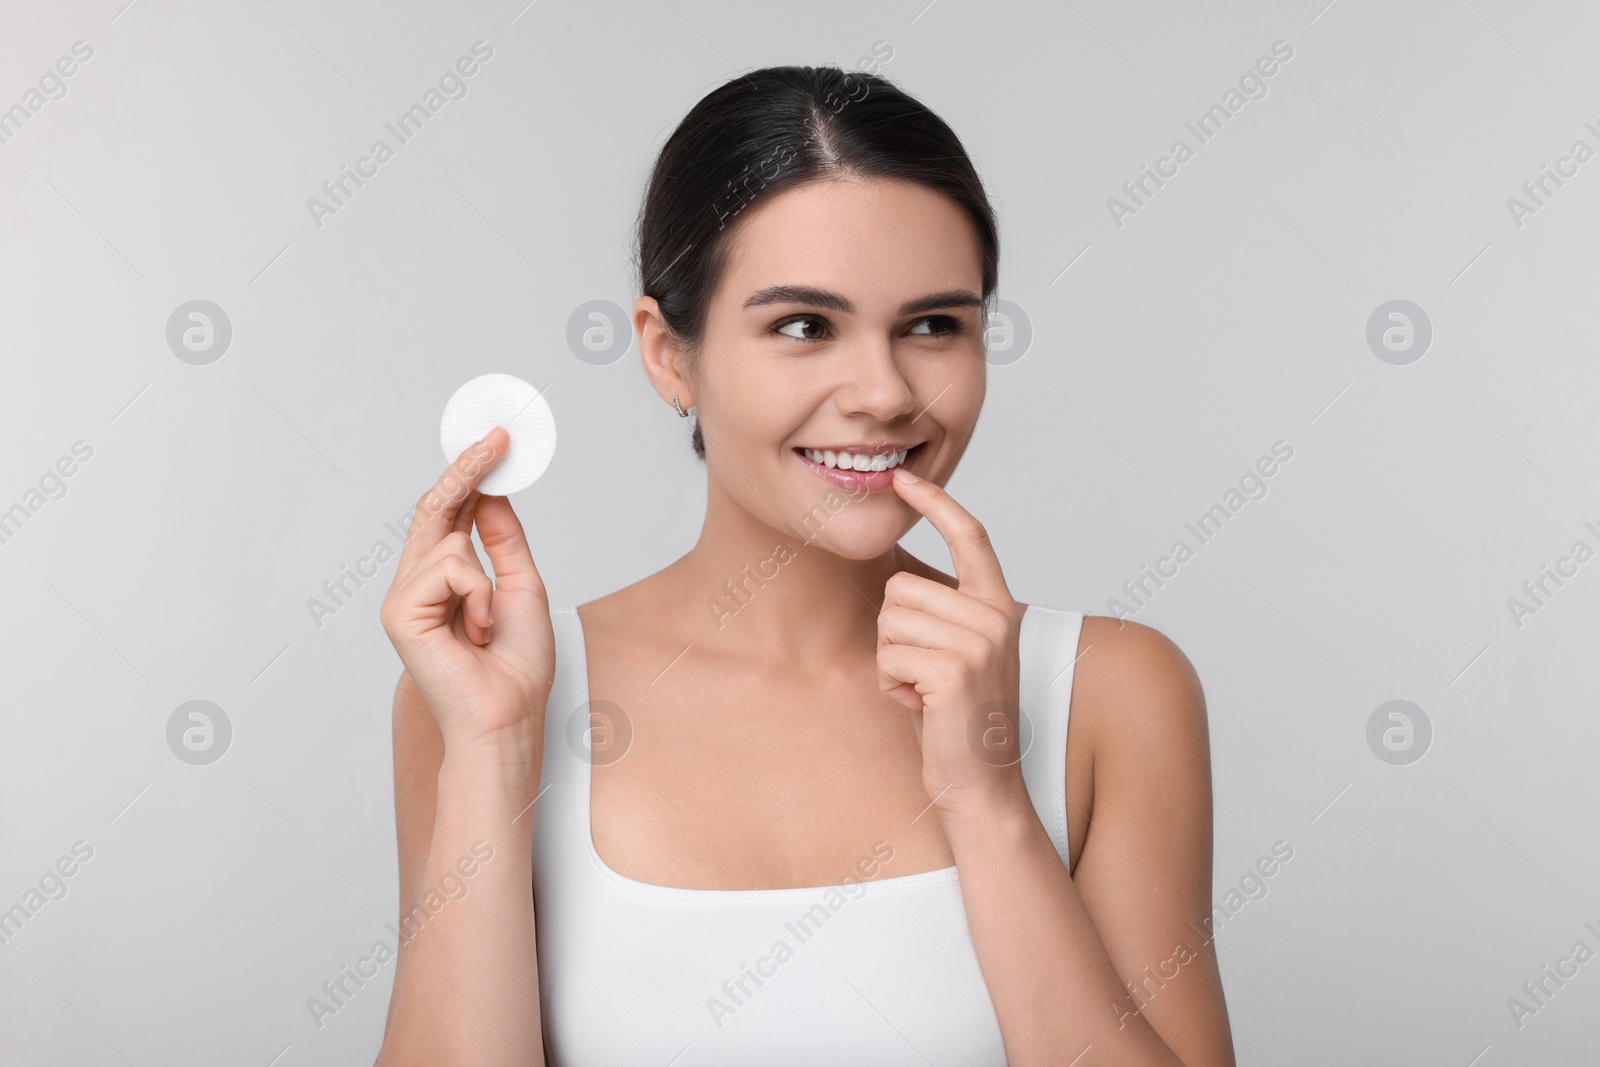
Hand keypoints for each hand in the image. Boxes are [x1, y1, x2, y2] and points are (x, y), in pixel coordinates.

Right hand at [379, 426, 554, 752]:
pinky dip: (478, 596)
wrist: (507, 716)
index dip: (470, 475)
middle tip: (497, 436)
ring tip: (489, 624)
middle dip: (468, 470)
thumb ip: (502, 539)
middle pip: (435, 509)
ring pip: (449, 541)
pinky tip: (476, 632)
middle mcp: (418, 583)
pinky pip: (450, 568)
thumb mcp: (521, 586)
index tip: (495, 441)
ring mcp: (404, 597)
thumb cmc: (515, 667)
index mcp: (446, 580)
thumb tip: (492, 491)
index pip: (451, 514)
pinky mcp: (400, 612)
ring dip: (486, 580)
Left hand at [877, 467, 1027, 817]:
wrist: (981, 785)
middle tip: (920, 674)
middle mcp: (996, 616)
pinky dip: (890, 683)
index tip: (904, 479)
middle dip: (892, 633)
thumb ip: (940, 614)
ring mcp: (980, 641)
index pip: (971, 535)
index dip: (936, 502)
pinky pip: (889, 655)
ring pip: (890, 620)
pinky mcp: (956, 669)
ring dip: (889, 661)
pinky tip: (919, 706)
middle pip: (901, 588)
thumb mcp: (956, 654)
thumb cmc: (957, 721)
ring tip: (921, 691)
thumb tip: (896, 579)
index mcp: (999, 606)